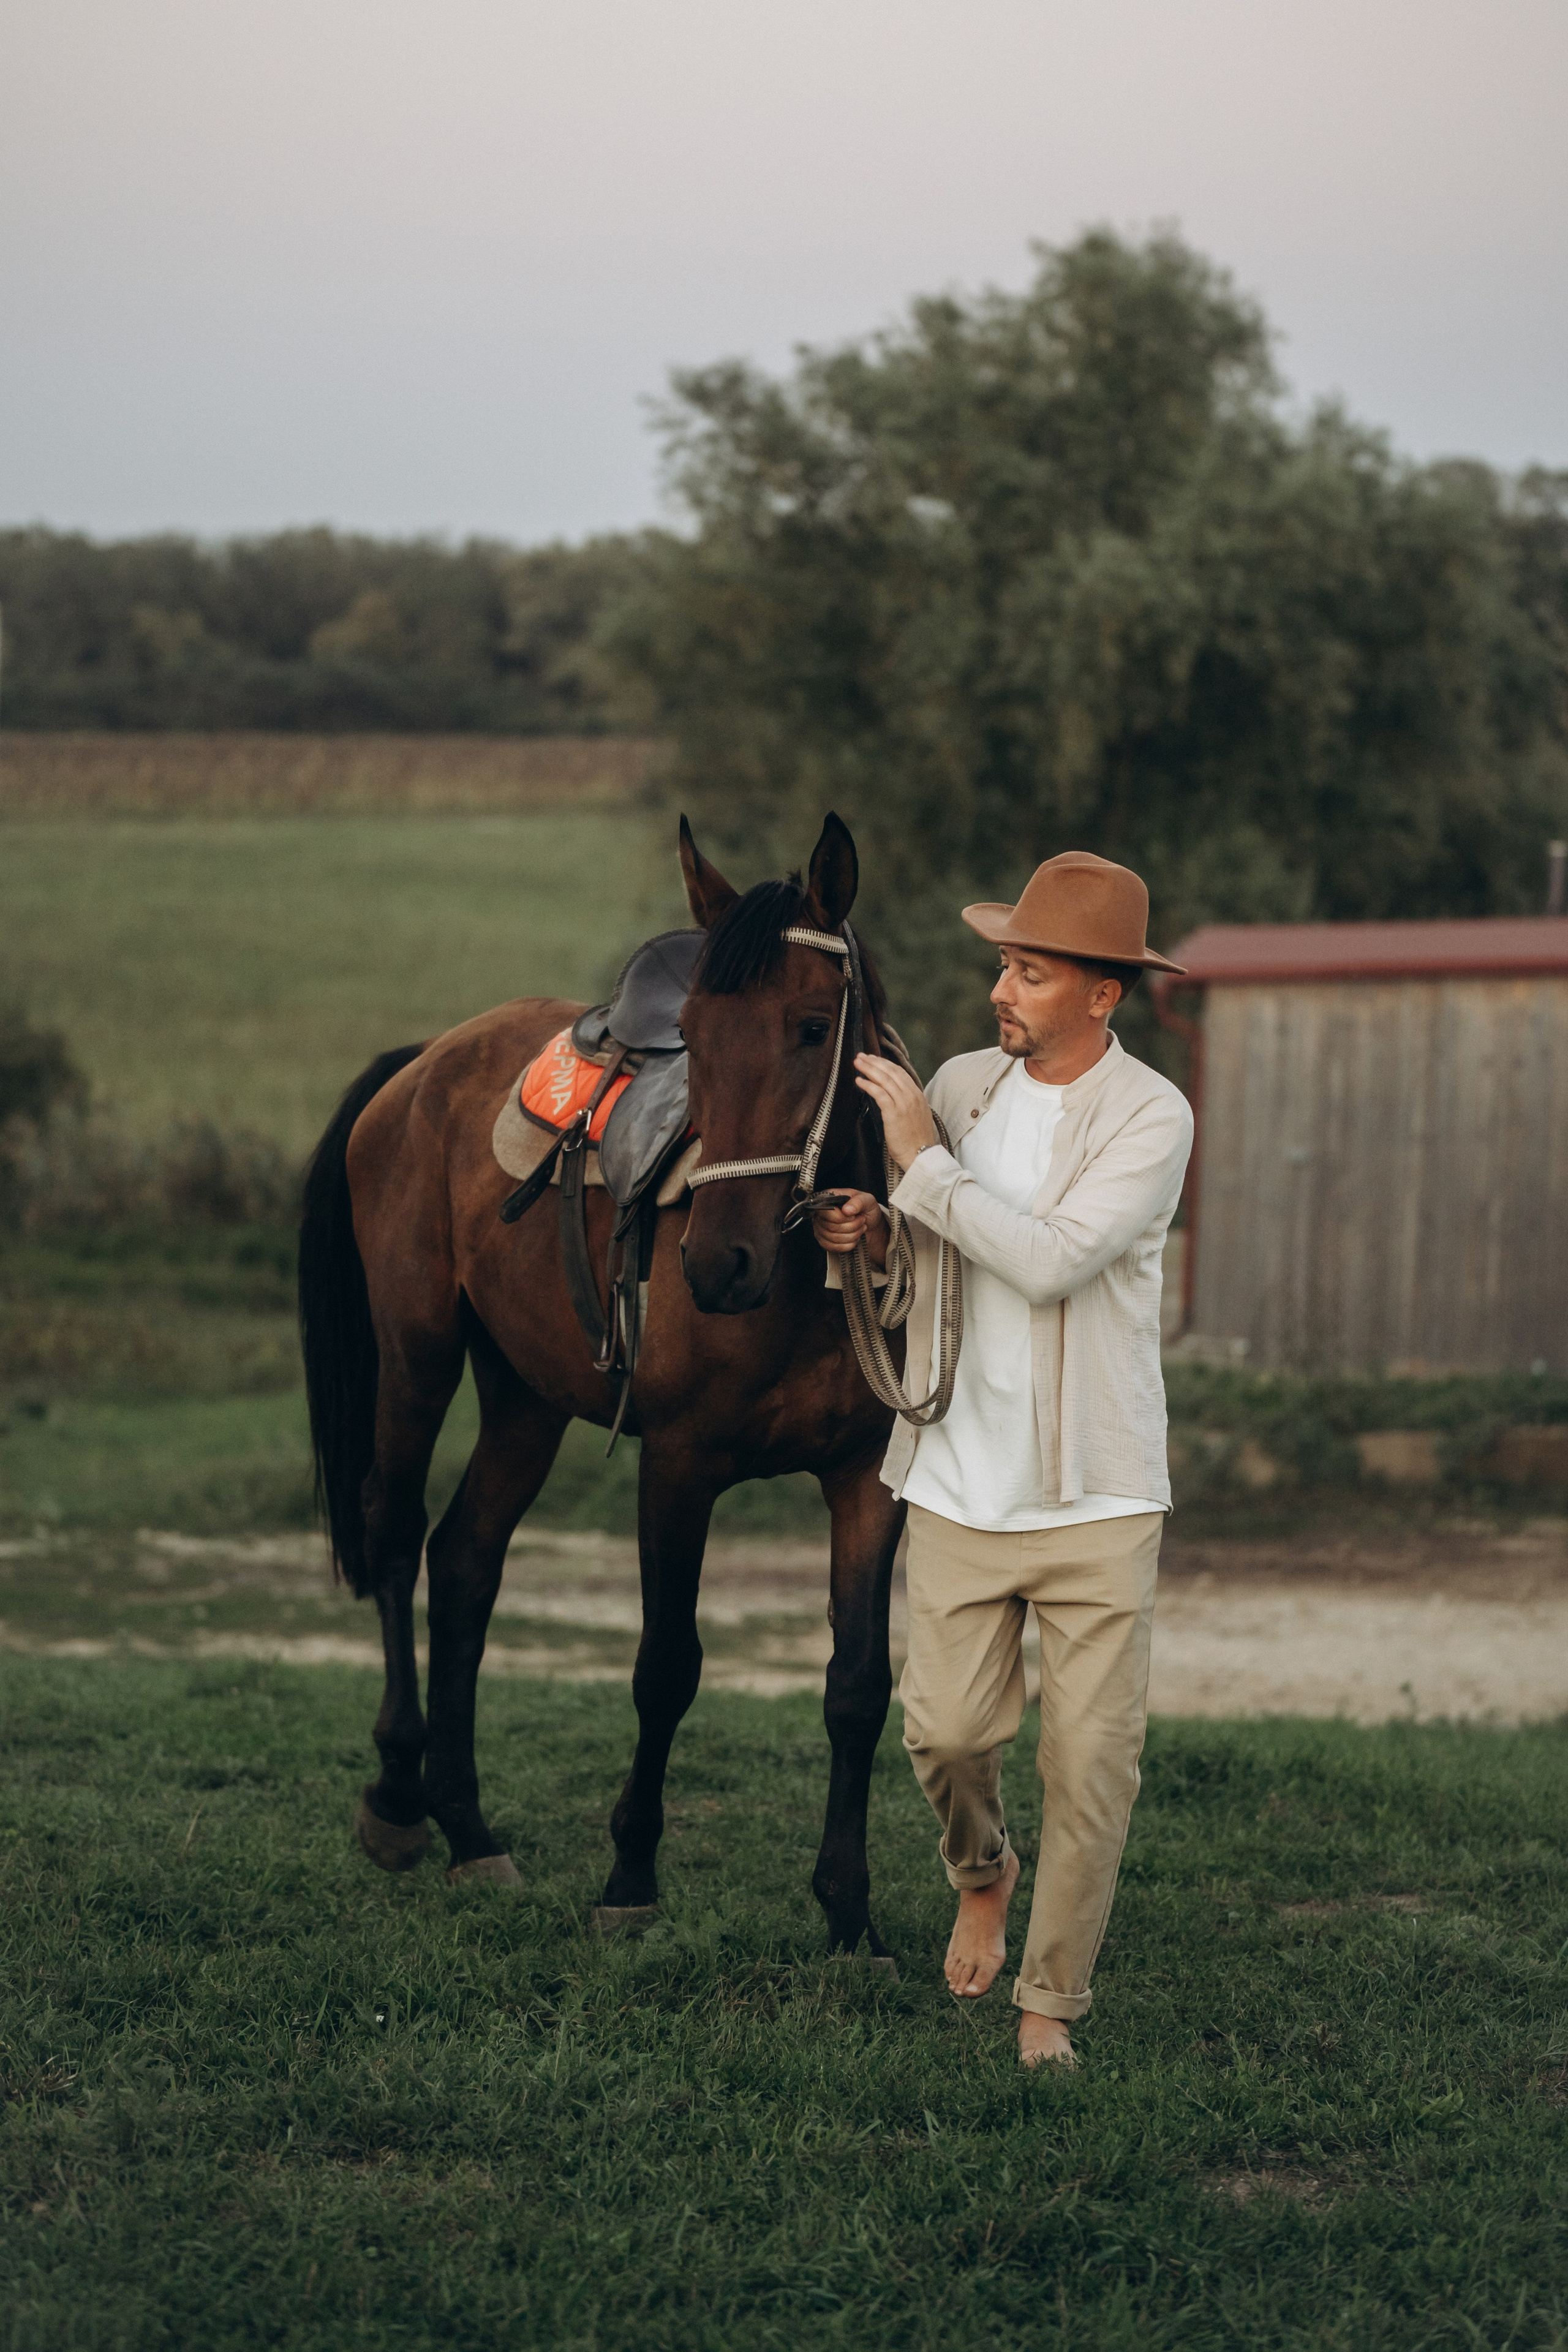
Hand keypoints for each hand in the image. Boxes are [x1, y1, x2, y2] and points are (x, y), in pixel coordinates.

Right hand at [811, 1190, 886, 1267]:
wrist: (871, 1225)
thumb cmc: (867, 1210)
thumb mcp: (868, 1201)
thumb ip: (858, 1202)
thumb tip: (846, 1210)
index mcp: (828, 1198)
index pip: (826, 1211)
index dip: (841, 1217)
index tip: (854, 1216)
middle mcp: (821, 1213)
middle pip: (830, 1226)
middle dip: (852, 1226)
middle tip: (862, 1221)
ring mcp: (820, 1228)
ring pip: (833, 1238)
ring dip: (852, 1235)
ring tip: (860, 1228)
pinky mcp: (824, 1241)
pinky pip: (833, 1247)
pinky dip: (848, 1245)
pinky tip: (855, 1238)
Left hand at [853, 1053, 937, 1169]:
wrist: (921, 1155)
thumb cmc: (916, 1139)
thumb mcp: (916, 1115)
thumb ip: (907, 1102)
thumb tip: (893, 1095)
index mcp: (917, 1095)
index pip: (900, 1072)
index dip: (884, 1064)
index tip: (873, 1059)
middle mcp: (911, 1095)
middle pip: (891, 1072)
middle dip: (874, 1062)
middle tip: (861, 1056)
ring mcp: (904, 1103)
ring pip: (884, 1079)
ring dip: (869, 1069)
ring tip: (857, 1063)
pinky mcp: (894, 1112)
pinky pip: (879, 1093)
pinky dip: (868, 1085)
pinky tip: (859, 1081)